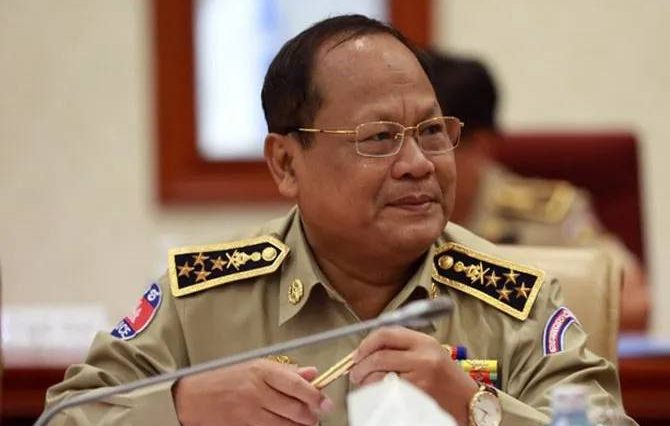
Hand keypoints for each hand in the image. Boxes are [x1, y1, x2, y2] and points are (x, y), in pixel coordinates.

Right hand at [172, 359, 333, 425]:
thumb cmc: (224, 379)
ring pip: (285, 424)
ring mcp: (249, 412)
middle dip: (310, 415)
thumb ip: (285, 371)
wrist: (193, 397)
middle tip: (317, 414)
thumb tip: (312, 373)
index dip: (314, 395)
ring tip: (303, 422)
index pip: (295, 384)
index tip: (325, 401)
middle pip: (293, 408)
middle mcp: (256, 391)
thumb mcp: (254, 367)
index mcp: (260, 371)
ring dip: (299, 425)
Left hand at [349, 326, 477, 425]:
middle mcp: (423, 356)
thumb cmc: (447, 379)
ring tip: (364, 385)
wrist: (470, 403)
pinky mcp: (418, 396)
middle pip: (379, 355)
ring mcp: (420, 377)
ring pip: (379, 375)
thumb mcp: (430, 353)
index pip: (386, 333)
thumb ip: (404, 347)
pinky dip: (375, 393)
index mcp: (424, 341)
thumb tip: (369, 350)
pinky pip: (387, 392)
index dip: (366, 343)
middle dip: (361, 366)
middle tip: (355, 373)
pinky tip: (375, 395)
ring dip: (365, 381)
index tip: (358, 354)